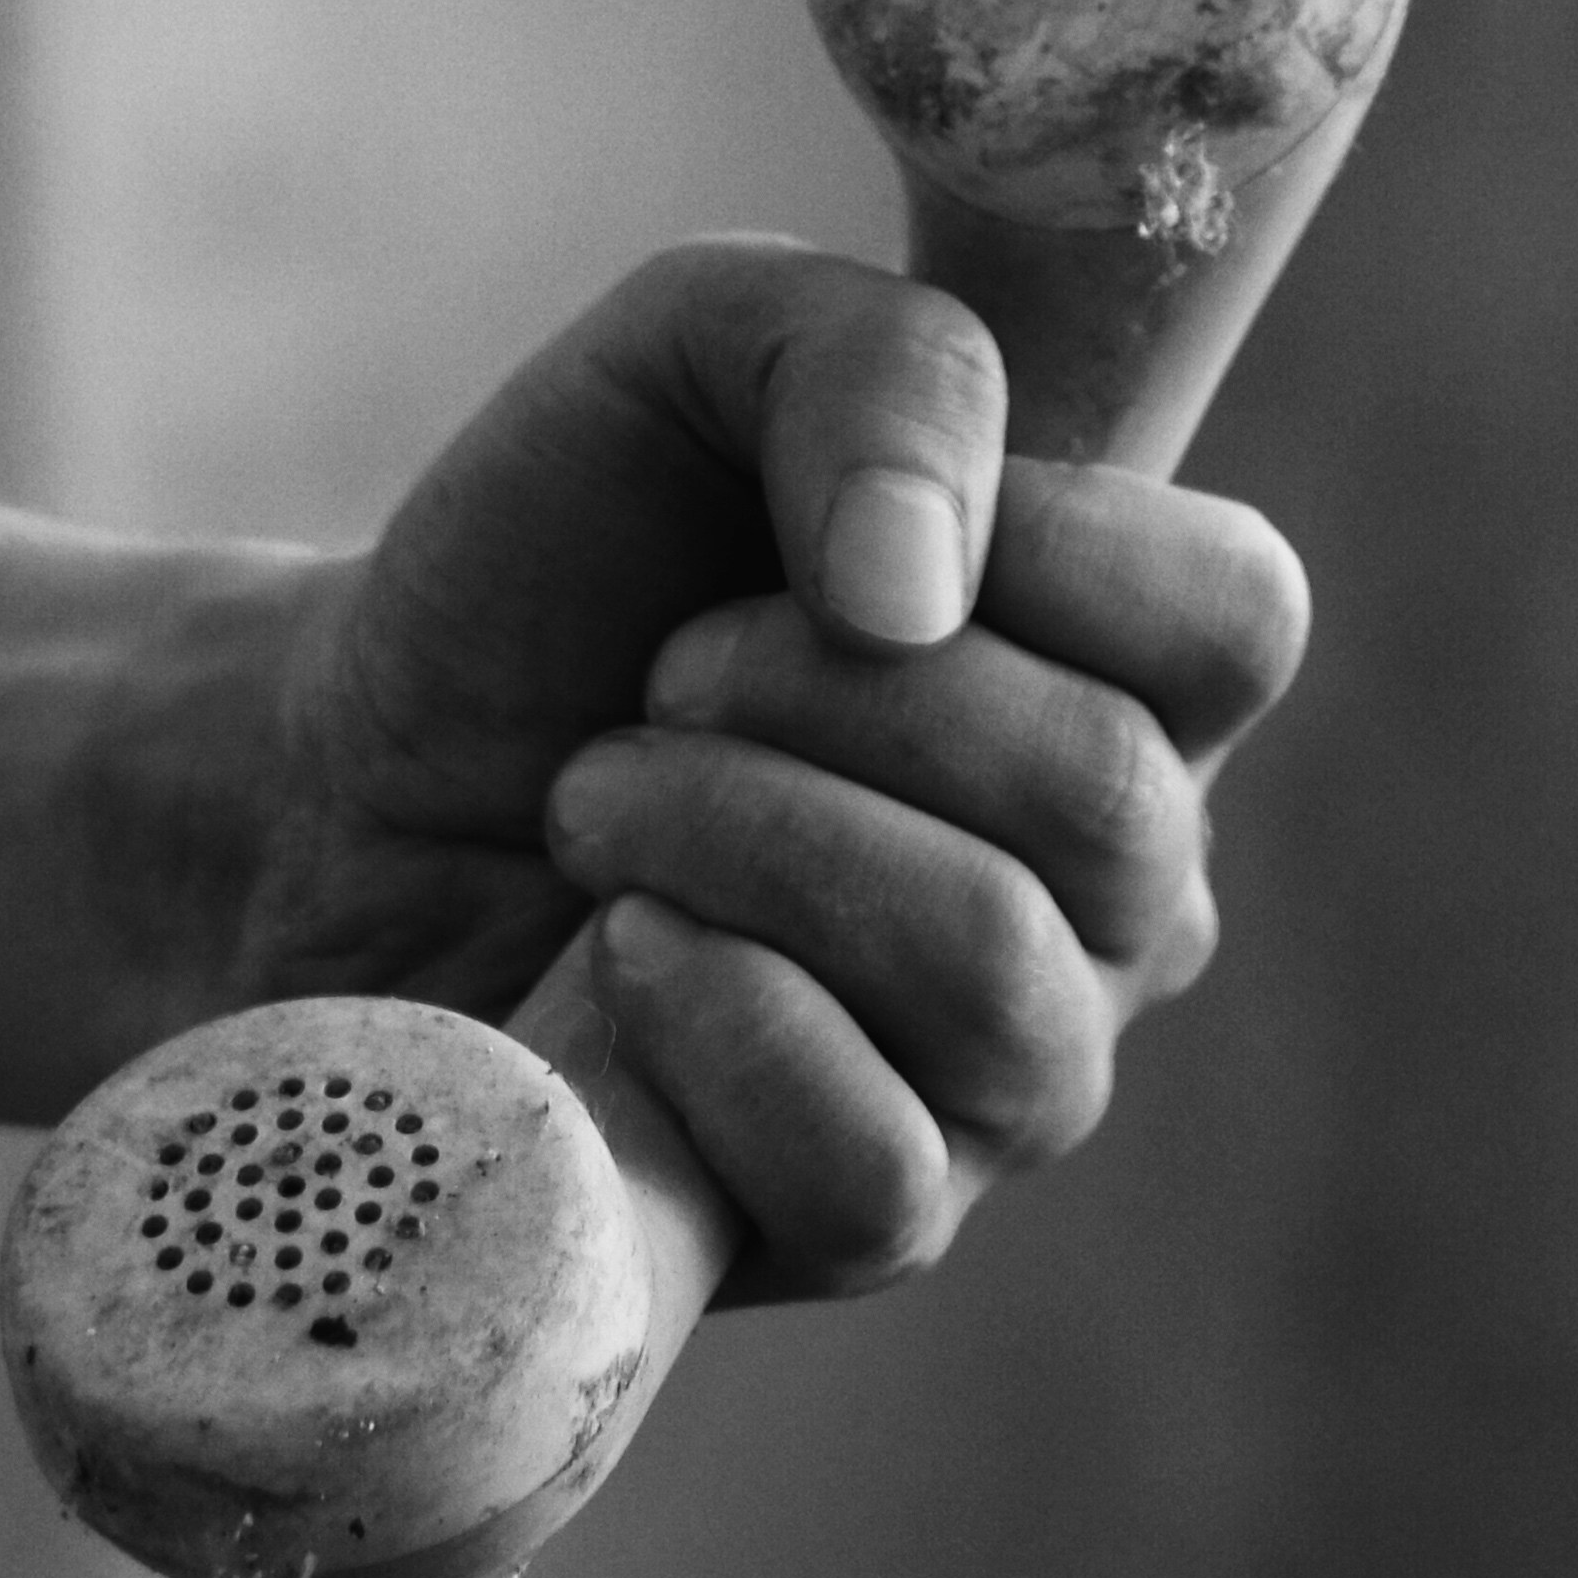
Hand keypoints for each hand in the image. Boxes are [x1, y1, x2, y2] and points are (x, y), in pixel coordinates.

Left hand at [236, 237, 1307, 1299]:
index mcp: (1125, 675)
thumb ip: (870, 366)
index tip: (836, 533)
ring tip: (597, 800)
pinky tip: (614, 957)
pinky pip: (878, 1158)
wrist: (339, 777)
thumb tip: (920, 589)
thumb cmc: (554, 567)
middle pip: (1101, 790)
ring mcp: (1014, 1073)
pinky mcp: (874, 1223)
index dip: (1046, 545)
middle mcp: (1116, 890)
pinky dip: (712, 1021)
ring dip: (733, 834)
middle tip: (658, 675)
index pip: (1238, 619)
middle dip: (817, 691)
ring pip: (990, 967)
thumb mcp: (694, 354)